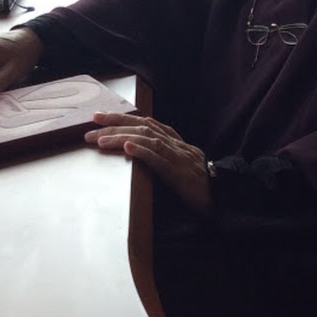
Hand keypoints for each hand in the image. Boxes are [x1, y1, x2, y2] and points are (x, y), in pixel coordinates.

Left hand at [85, 112, 210, 215]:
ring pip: (148, 140)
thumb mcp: (182, 166)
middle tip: (91, 126)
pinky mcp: (180, 175)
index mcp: (177, 143)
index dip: (122, 118)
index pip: (146, 123)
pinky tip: (127, 148)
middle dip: (115, 125)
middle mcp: (177, 146)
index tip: (100, 117)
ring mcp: (179, 159)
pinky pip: (160, 160)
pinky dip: (143, 152)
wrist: (225, 198)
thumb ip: (165, 157)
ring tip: (101, 139)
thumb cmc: (202, 186)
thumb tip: (140, 151)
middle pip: (143, 127)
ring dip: (122, 138)